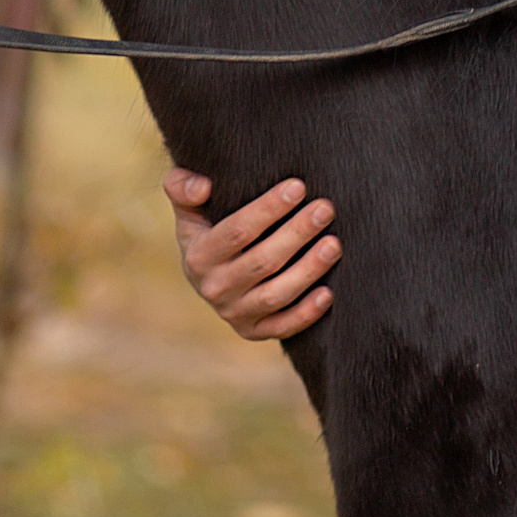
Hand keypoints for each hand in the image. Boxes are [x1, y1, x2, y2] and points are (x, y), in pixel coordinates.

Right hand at [164, 168, 339, 340]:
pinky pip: (282, 327)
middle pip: (262, 262)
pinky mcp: (253, 331)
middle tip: (325, 209)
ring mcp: (234, 313)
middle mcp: (214, 288)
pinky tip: (328, 293)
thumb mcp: (188, 205)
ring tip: (334, 244)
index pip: (237, 231)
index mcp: (198, 255)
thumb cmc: (207, 224)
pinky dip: (305, 314)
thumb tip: (203, 187)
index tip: (298, 186)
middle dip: (297, 233)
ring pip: (275, 295)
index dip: (268, 209)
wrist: (208, 270)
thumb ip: (182, 186)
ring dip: (308, 271)